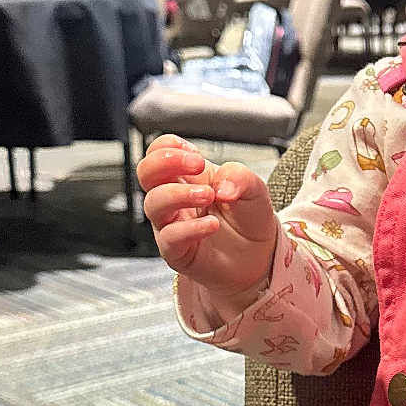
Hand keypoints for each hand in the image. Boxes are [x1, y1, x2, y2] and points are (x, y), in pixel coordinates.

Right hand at [137, 134, 279, 306]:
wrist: (259, 258)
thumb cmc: (249, 220)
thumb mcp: (255, 190)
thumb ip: (240, 177)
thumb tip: (222, 186)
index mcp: (188, 176)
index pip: (160, 151)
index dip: (170, 147)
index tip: (195, 156)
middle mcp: (174, 197)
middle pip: (146, 172)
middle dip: (165, 162)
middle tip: (197, 164)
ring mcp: (172, 224)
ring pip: (153, 203)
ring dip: (179, 194)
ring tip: (209, 195)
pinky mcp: (176, 251)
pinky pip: (170, 237)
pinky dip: (190, 229)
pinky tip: (212, 225)